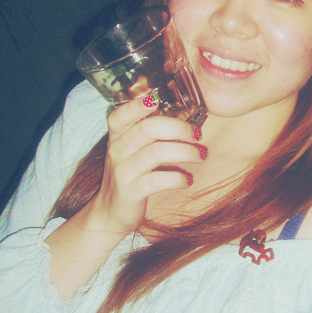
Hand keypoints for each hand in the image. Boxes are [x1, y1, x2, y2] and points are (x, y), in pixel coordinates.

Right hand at [87, 95, 206, 236]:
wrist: (110, 213)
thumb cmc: (129, 175)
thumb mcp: (131, 151)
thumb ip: (148, 133)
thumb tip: (185, 113)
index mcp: (117, 137)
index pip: (120, 115)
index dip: (137, 106)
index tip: (158, 99)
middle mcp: (117, 151)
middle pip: (147, 129)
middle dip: (178, 128)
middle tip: (197, 134)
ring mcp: (122, 172)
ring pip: (156, 153)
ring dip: (185, 152)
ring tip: (201, 155)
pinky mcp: (131, 192)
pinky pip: (158, 181)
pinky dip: (178, 178)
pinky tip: (188, 179)